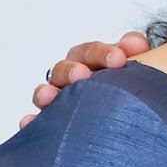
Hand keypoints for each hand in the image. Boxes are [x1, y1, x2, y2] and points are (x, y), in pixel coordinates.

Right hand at [26, 31, 150, 121]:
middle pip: (64, 69)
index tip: (119, 58)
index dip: (102, 53)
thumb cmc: (129, 83)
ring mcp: (59, 99)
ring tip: (49, 97)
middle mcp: (71, 77)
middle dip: (72, 71)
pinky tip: (29, 122)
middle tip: (82, 75)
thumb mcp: (134, 65)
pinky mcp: (52, 121)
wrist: (127, 111)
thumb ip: (134, 49)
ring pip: (47, 92)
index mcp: (90, 61)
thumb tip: (136, 43)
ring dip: (46, 93)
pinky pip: (38, 121)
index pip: (91, 52)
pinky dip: (32, 121)